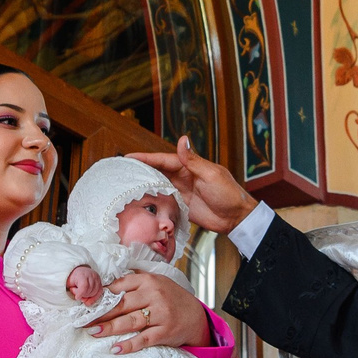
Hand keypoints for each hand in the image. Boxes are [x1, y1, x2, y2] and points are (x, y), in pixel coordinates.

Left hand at [68, 264, 102, 304]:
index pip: (84, 286)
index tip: (77, 297)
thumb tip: (80, 298)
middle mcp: (91, 275)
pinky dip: (94, 297)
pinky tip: (89, 299)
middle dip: (83, 295)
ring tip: (83, 294)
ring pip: (95, 292)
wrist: (79, 271)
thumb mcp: (70, 283)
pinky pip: (99, 292)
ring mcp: (97, 278)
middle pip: (89, 290)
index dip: (81, 294)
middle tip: (78, 293)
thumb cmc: (74, 278)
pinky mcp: (100, 282)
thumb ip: (74, 291)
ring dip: (88, 296)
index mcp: (82, 274)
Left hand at [86, 268, 211, 353]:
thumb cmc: (172, 298)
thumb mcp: (157, 282)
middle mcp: (154, 295)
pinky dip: (129, 345)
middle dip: (101, 313)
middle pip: (122, 304)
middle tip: (83, 319)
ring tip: (93, 332)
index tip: (86, 302)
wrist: (196, 317)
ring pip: (130, 321)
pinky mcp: (165, 332)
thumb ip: (135, 279)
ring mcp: (161, 314)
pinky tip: (116, 349)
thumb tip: (107, 279)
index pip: (120, 286)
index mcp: (148, 281)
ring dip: (109, 328)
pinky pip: (143, 339)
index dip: (101, 295)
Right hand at [129, 136, 256, 233]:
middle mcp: (182, 177)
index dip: (145, 158)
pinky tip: (140, 200)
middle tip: (120, 170)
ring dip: (144, 184)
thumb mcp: (210, 174)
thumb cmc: (228, 193)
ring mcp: (181, 192)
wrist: (236, 218)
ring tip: (124, 185)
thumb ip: (192, 160)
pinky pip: (163, 201)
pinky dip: (153, 200)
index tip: (128, 157)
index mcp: (189, 166)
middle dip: (140, 170)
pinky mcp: (181, 206)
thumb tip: (182, 139)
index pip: (162, 160)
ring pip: (158, 186)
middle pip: (157, 171)